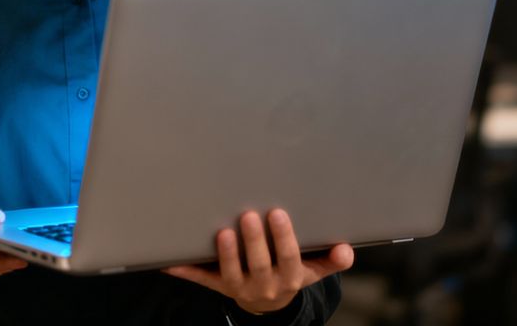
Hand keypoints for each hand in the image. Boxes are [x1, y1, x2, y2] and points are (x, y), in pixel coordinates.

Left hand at [163, 209, 353, 314]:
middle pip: (260, 265)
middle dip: (255, 241)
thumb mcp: (315, 268)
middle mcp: (266, 285)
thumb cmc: (292, 272)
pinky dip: (185, 270)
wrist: (270, 303)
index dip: (284, 239)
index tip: (278, 214)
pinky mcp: (219, 286)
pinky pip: (202, 279)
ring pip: (232, 274)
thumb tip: (347, 250)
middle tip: (249, 214)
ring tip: (223, 232)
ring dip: (227, 255)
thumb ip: (332, 259)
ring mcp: (240, 287)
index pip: (289, 258)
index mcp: (291, 277)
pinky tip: (170, 261)